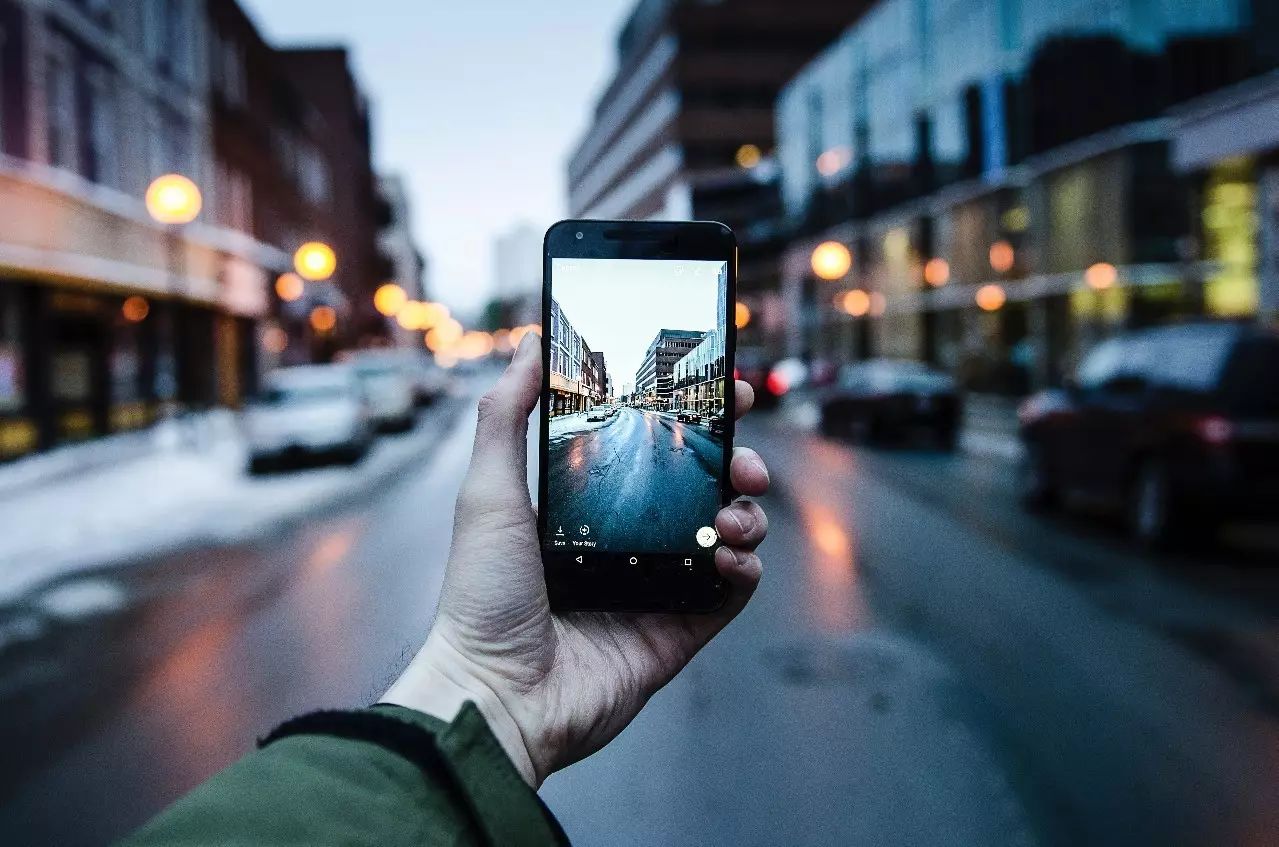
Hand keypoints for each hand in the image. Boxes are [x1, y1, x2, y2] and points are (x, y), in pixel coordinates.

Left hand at [383, 334, 769, 785]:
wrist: (496, 696)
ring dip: (745, 513)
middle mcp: (629, 537)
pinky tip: (731, 558)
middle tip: (743, 459)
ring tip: (732, 516)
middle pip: (703, 484)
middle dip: (736, 461)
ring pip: (727, 531)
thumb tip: (529, 345)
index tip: (725, 392)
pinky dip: (745, 568)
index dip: (695, 417)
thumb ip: (505, 416)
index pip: (655, 445)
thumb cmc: (482, 596)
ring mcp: (658, 583)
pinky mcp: (680, 629)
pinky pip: (732, 591)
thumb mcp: (487, 492)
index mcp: (591, 503)